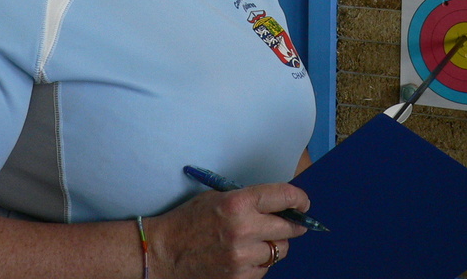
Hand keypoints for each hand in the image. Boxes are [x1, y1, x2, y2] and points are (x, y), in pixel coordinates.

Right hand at [146, 182, 310, 277]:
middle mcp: (244, 229)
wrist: (163, 252)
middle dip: (293, 225)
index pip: (283, 197)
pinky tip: (244, 257)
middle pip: (289, 228)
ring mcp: (242, 257)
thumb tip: (279, 204)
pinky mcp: (239, 278)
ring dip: (274, 245)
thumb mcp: (217, 197)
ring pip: (279, 251)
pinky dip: (260, 263)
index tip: (303, 203)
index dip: (299, 199)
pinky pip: (265, 270)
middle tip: (292, 224)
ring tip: (257, 241)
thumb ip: (249, 199)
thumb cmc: (188, 221)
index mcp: (238, 203)